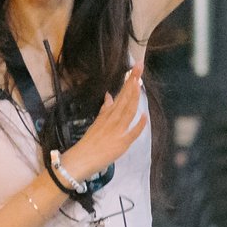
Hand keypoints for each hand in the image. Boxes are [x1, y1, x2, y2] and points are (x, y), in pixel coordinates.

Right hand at [61, 65, 146, 184]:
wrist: (81, 159)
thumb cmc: (89, 143)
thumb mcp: (97, 122)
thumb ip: (105, 110)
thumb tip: (109, 95)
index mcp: (107, 115)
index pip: (121, 95)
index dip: (129, 81)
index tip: (136, 68)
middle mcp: (112, 120)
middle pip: (125, 99)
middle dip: (133, 82)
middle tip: (139, 66)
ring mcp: (117, 131)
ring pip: (128, 111)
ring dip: (135, 97)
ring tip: (140, 83)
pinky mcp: (121, 144)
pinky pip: (131, 133)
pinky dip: (138, 125)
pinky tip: (145, 116)